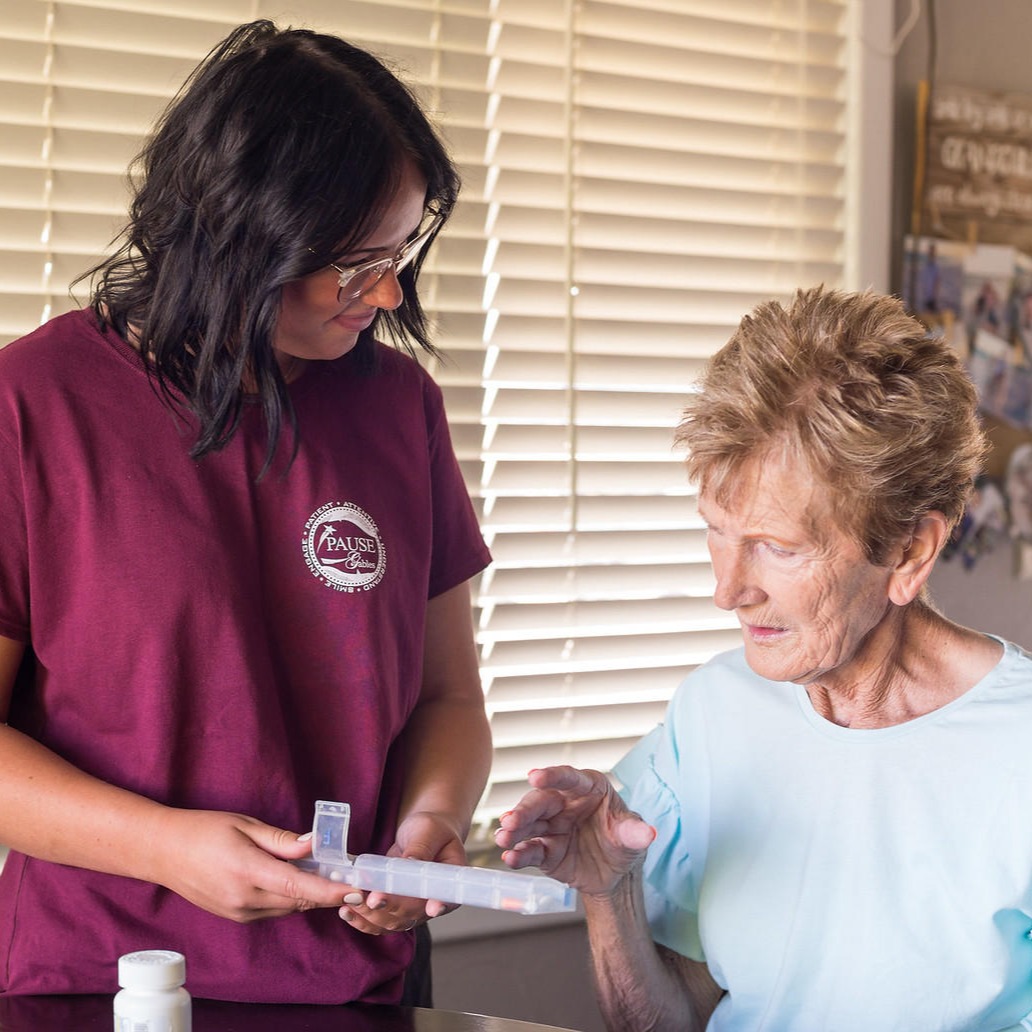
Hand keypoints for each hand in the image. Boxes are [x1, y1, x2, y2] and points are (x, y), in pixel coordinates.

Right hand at [153, 809, 356, 922]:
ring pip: (287, 907)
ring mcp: (238, 912)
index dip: (331, 891)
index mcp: (248, 872)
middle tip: (347, 874)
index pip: (299, 887)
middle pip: (298, 901)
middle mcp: (244, 899)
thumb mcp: (246, 825)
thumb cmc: (204, 830)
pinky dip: (287, 897)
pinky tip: (292, 879)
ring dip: (306, 894)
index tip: (356, 890)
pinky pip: (272, 910)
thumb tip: (314, 846)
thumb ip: (282, 841)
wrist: (164, 852)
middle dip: (326, 891)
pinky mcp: (234, 916)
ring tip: (322, 872)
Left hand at [337, 810, 466, 934]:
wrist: (423, 834)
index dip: (438, 904)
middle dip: (390, 908)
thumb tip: (410, 863)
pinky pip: (379, 922)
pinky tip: (347, 912)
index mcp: (451, 881)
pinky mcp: (395, 909)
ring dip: (371, 916)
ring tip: (351, 903)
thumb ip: (420, 848)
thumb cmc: (432, 829)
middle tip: (371, 899)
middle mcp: (433, 902)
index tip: (430, 907)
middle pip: (413, 914)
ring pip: (392, 923)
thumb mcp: (429, 830)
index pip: (448, 899)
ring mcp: (413, 909)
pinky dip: (362, 920)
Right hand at [493, 766, 655, 897]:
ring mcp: (552, 826)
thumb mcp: (632, 836)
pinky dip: (518, 854)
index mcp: (588, 788)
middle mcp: (565, 803)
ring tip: (503, 838)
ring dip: (514, 830)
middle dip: (524, 810)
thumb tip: (648, 832)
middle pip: (541, 801)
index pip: (569, 779)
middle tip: (511, 820)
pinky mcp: (545, 850)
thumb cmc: (623, 842)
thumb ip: (635, 832)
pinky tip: (510, 858)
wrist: (616, 875)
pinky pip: (529, 850)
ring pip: (528, 824)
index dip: (552, 776)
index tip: (534, 776)